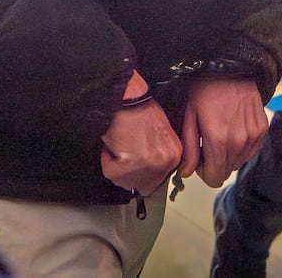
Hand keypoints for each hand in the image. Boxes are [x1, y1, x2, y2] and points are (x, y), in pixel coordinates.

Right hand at [100, 72, 182, 195]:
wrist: (128, 95)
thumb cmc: (139, 109)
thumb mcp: (159, 134)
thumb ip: (157, 156)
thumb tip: (145, 173)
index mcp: (174, 155)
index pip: (155, 182)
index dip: (139, 172)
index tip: (131, 159)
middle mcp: (167, 161)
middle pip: (142, 186)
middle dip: (128, 172)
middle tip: (122, 152)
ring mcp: (151, 162)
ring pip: (125, 181)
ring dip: (116, 166)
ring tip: (118, 145)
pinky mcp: (134, 161)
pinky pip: (111, 173)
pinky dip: (106, 160)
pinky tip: (112, 144)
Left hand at [178, 77, 267, 186]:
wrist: (229, 65)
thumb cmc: (205, 88)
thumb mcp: (190, 116)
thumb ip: (189, 148)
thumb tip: (186, 173)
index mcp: (218, 140)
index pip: (214, 178)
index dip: (204, 172)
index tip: (199, 157)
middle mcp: (239, 142)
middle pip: (227, 172)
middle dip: (215, 163)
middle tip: (207, 142)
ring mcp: (253, 136)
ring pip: (239, 162)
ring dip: (229, 155)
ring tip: (221, 132)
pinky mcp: (262, 129)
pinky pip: (251, 150)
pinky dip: (241, 145)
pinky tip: (233, 128)